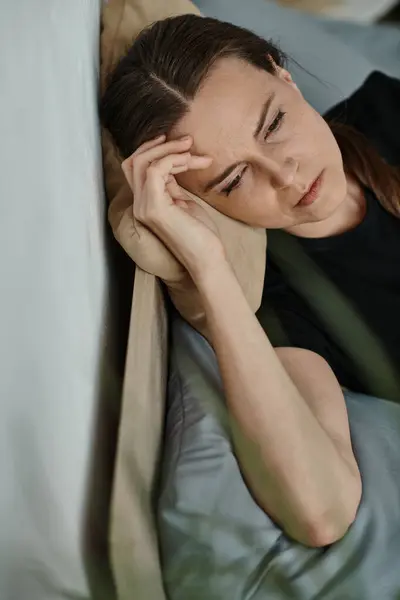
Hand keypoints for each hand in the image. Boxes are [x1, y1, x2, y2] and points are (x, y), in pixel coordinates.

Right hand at [121, 134, 225, 279]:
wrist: (207, 258)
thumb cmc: (200, 234)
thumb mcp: (183, 203)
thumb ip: (171, 186)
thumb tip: (171, 164)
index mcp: (145, 204)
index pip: (136, 169)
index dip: (152, 151)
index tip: (177, 143)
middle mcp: (139, 205)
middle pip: (134, 162)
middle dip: (159, 145)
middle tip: (186, 140)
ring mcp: (144, 206)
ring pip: (142, 162)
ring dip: (169, 150)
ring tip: (192, 149)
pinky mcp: (155, 206)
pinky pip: (156, 170)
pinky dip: (174, 160)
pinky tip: (191, 161)